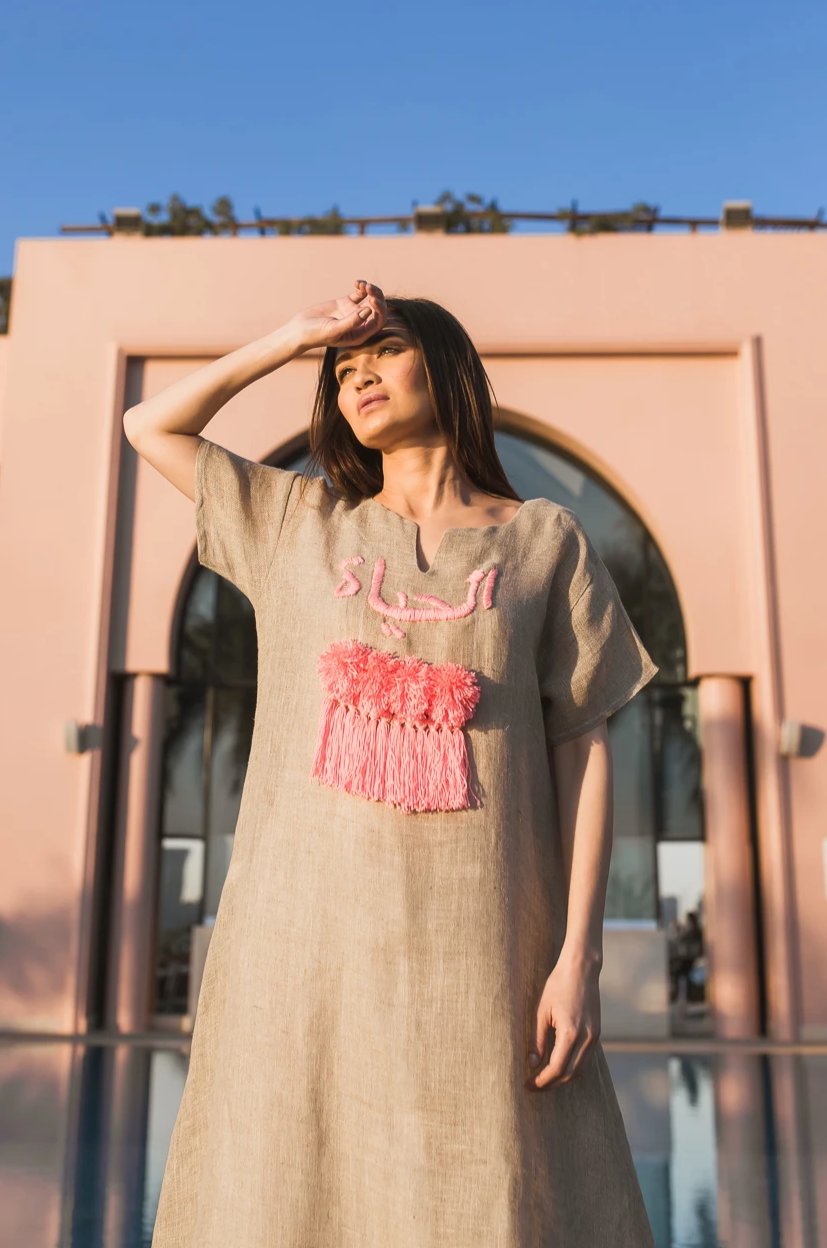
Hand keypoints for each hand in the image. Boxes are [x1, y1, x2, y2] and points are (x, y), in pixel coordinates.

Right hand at [288, 279, 386, 350]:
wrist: (300, 329)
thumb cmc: (316, 334)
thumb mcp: (334, 330)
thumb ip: (352, 321)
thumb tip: (369, 310)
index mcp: (360, 334)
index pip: (378, 321)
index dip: (380, 310)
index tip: (372, 300)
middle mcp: (360, 323)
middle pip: (377, 309)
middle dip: (377, 297)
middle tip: (369, 288)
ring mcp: (353, 312)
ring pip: (370, 299)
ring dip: (371, 290)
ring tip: (363, 284)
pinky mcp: (346, 303)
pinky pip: (360, 293)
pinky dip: (361, 286)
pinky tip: (356, 282)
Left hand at [525, 950, 601, 1089]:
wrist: (581, 969)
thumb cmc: (558, 985)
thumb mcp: (542, 1011)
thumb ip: (537, 1040)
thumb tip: (532, 1064)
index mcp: (571, 1033)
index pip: (556, 1069)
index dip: (541, 1081)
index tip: (528, 1084)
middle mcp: (587, 1039)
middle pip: (569, 1074)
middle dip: (551, 1084)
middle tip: (534, 1086)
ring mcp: (595, 1037)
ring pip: (580, 1070)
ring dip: (562, 1078)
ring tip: (544, 1079)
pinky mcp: (597, 1034)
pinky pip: (586, 1059)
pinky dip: (572, 1068)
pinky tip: (558, 1066)